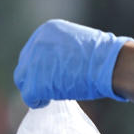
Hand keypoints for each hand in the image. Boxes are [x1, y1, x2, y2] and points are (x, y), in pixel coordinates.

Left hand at [14, 19, 132, 108]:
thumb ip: (59, 50)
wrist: (109, 64)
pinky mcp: (36, 82)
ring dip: (34, 89)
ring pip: (23, 81)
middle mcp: (36, 43)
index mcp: (46, 30)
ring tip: (47, 96)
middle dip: (33, 78)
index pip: (32, 51)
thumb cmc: (102, 57)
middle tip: (47, 88)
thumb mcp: (76, 42)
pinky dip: (35, 101)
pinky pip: (28, 96)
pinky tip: (45, 102)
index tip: (50, 75)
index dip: (39, 67)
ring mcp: (34, 62)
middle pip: (24, 65)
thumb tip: (51, 66)